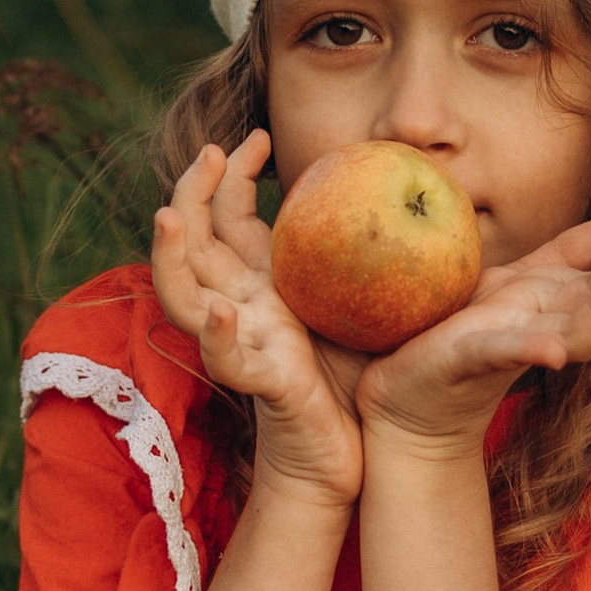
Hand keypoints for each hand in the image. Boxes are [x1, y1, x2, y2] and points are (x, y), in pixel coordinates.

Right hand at [150, 133, 364, 505]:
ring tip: (168, 217)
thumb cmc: (358, 380)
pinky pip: (227, 360)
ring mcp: (243, 345)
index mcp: (262, 285)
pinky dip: (215, 335)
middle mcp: (241, 308)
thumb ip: (367, 254)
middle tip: (209, 151)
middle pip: (191, 244)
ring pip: (182, 297)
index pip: (229, 219)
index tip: (256, 134)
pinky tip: (219, 311)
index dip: (231, 175)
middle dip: (189, 194)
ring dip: (171, 257)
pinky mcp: (261, 383)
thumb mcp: (361, 300)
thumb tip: (422, 194)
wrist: (352, 456)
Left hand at [354, 183, 590, 452]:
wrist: (411, 402)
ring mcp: (516, 345)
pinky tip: (551, 351)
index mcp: (565, 301)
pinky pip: (503, 353)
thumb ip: (567, 252)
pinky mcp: (469, 360)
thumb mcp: (518, 279)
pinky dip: (529, 350)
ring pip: (585, 332)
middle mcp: (554, 325)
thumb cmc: (462, 332)